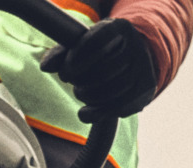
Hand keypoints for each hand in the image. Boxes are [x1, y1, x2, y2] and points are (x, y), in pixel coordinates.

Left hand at [38, 17, 156, 121]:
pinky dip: (98, 113)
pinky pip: (121, 107)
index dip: (79, 57)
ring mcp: (144, 68)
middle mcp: (136, 46)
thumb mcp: (82, 45)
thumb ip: (62, 53)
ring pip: (114, 90)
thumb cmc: (101, 49)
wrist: (134, 56)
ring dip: (89, 96)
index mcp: (119, 28)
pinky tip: (86, 112)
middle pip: (106, 69)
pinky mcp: (147, 88)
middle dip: (81, 79)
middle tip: (70, 80)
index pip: (98, 40)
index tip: (65, 70)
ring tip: (79, 92)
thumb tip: (45, 67)